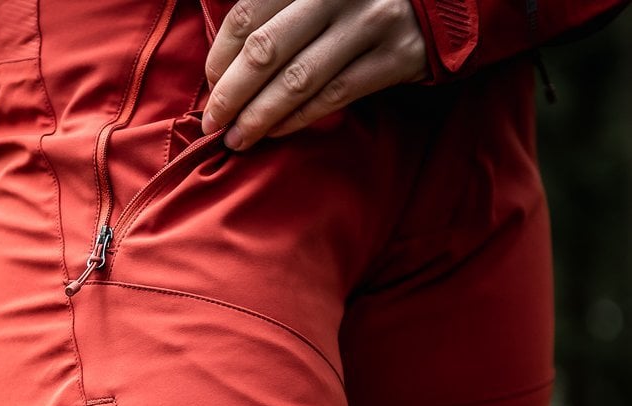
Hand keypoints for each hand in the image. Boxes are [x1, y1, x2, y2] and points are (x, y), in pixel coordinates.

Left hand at [200, 0, 427, 149]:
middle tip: (212, 121)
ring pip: (297, 79)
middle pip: (265, 50)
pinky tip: (274, 132)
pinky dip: (297, 117)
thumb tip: (222, 65)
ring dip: (258, 116)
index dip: (219, 56)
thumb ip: (275, 12)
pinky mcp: (395, 57)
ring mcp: (369, 23)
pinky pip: (333, 95)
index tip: (210, 84)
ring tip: (236, 138)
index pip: (246, 16)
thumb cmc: (360, 1)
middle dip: (230, 93)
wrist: (448, 1)